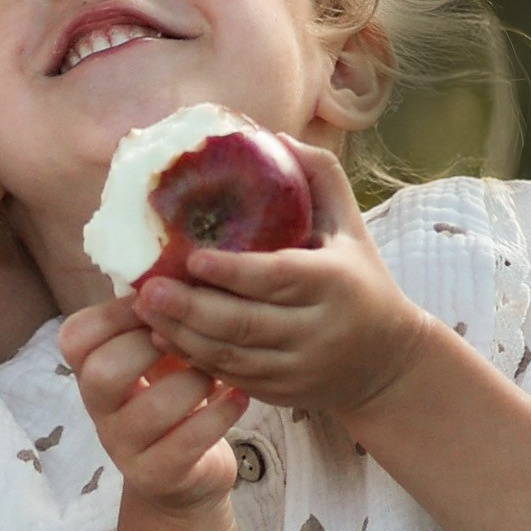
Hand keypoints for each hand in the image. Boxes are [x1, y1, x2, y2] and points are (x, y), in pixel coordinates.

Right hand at [58, 289, 247, 512]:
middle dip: (151, 348)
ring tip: (218, 373)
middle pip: (102, 373)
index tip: (160, 300)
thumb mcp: (154, 356)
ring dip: (193, 382)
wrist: (185, 475)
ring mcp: (123, 448)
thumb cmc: (172, 398)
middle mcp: (97, 411)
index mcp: (91, 371)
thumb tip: (176, 258)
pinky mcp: (156, 475)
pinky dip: (219, 414)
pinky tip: (238, 398)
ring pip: (151, 408)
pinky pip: (187, 441)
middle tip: (189, 340)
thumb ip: (153, 318)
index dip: (117, 314)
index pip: (76, 337)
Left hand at [130, 143, 430, 421]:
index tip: (192, 258)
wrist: (388, 362)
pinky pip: (231, 379)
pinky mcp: (282, 394)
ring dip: (182, 336)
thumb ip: (319, 177)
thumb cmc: (360, 279)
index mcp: (335, 284)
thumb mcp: (351, 226)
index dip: (233, 272)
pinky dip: (194, 360)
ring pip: (231, 357)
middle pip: (246, 324)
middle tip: (146, 289)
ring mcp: (299, 369)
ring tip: (142, 310)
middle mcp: (318, 331)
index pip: (278, 279)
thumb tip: (272, 136)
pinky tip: (162, 338)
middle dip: (191, 309)